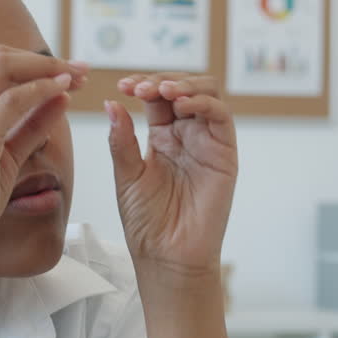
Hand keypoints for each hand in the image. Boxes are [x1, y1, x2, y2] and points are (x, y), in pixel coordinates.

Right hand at [0, 45, 88, 263]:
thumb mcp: (4, 155)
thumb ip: (29, 124)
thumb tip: (61, 96)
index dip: (32, 62)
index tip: (67, 71)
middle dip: (44, 60)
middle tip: (80, 70)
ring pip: (3, 68)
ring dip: (47, 69)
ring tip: (78, 78)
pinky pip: (11, 101)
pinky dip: (41, 91)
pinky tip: (63, 93)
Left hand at [106, 73, 237, 274]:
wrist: (167, 256)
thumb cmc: (146, 223)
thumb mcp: (126, 176)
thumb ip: (122, 140)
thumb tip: (112, 103)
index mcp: (162, 138)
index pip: (156, 97)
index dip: (142, 84)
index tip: (123, 86)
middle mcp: (186, 135)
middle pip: (182, 88)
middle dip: (161, 80)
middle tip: (139, 87)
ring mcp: (207, 142)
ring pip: (205, 94)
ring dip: (184, 84)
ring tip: (161, 91)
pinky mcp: (225, 154)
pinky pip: (221, 117)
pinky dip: (203, 102)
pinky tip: (182, 103)